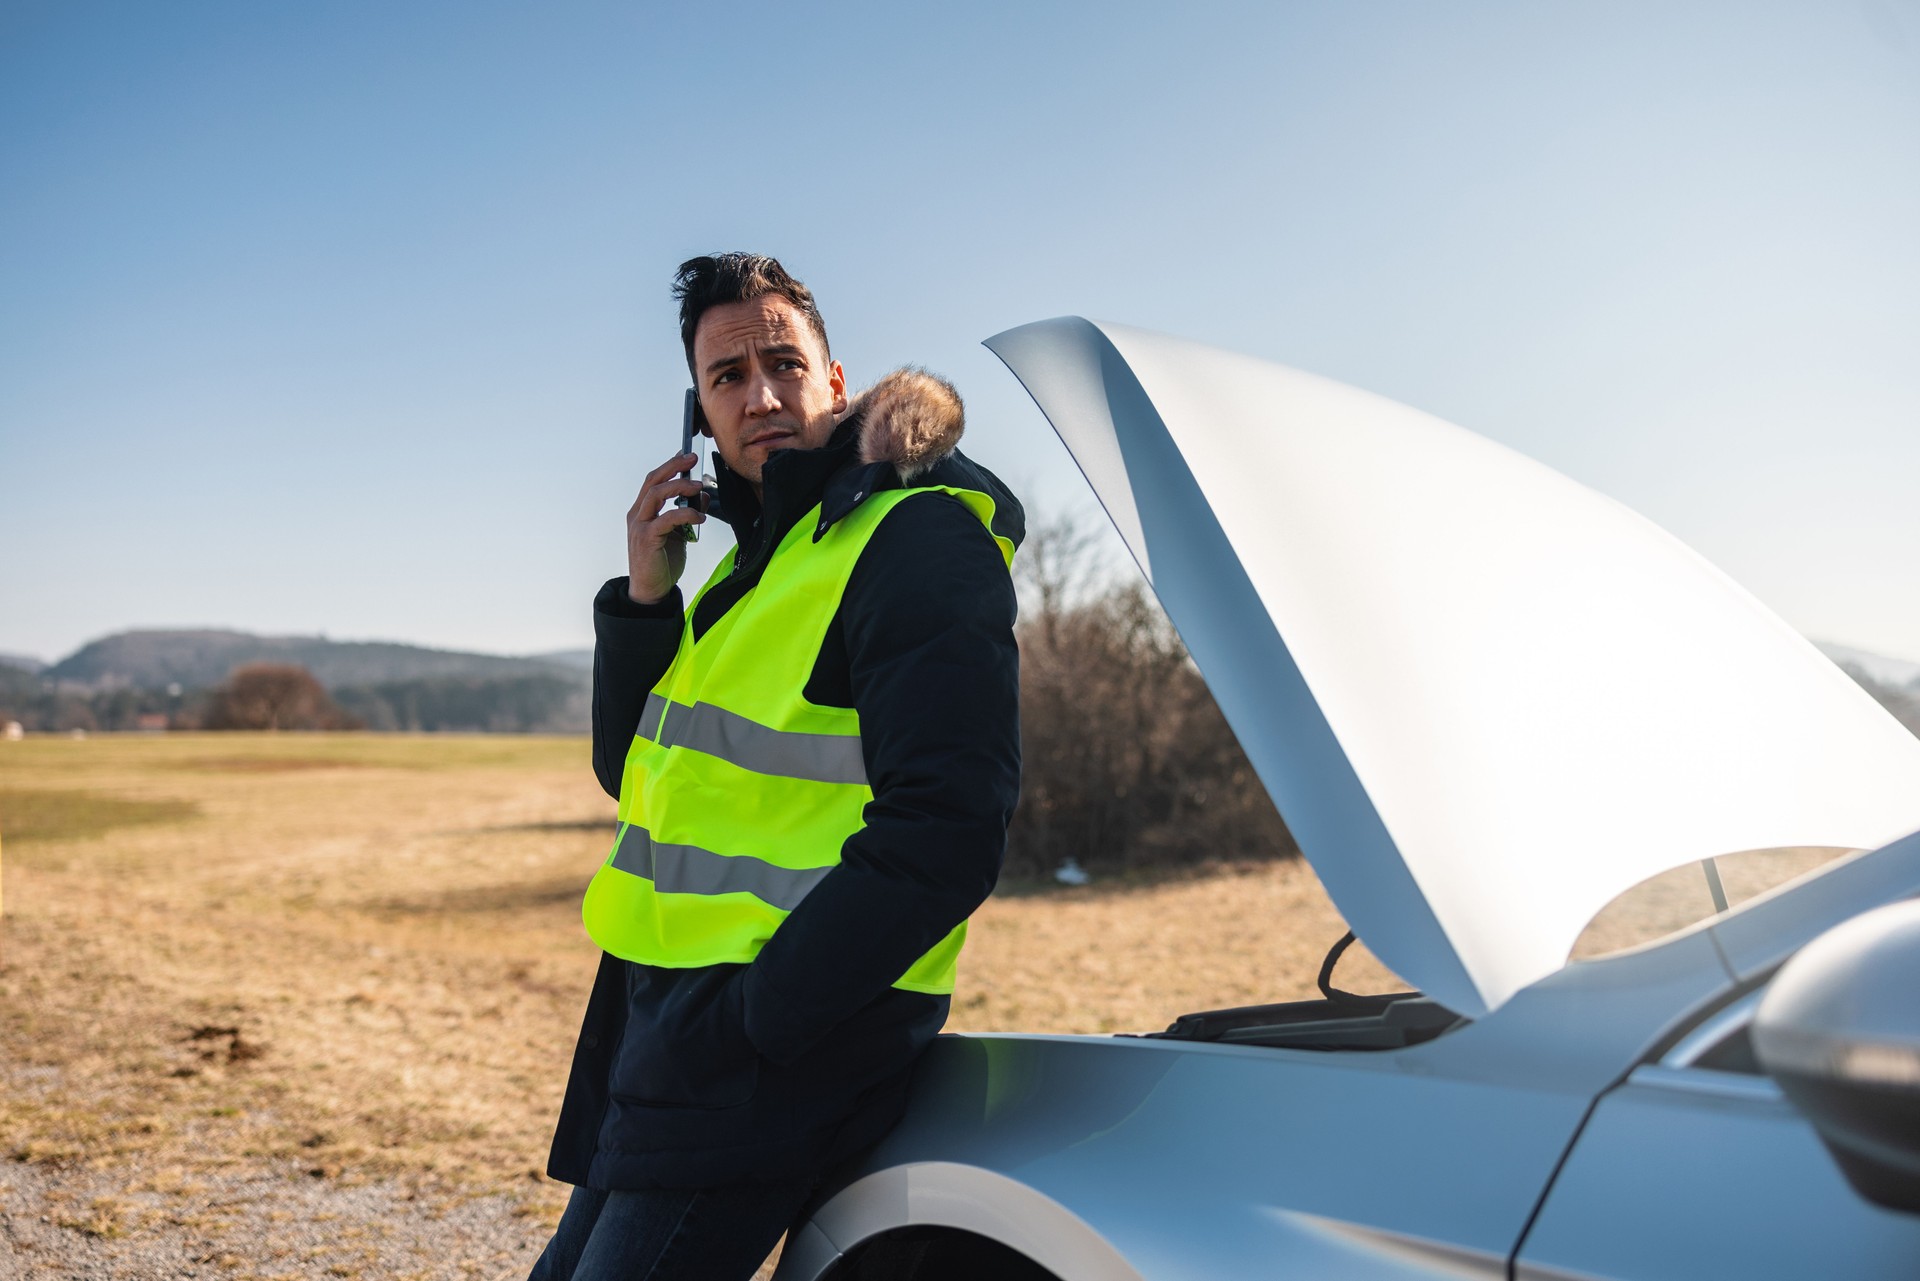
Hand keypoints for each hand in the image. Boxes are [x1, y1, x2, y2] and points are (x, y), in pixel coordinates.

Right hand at [626, 451, 705, 603]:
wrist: (651, 591)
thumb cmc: (662, 562)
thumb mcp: (679, 534)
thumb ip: (686, 515)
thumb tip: (701, 496)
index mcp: (642, 512)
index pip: (654, 481)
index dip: (669, 465)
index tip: (685, 454)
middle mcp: (637, 515)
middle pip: (653, 481)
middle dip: (673, 466)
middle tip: (692, 458)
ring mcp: (639, 526)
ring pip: (656, 494)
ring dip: (679, 486)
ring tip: (698, 486)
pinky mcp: (646, 539)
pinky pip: (666, 518)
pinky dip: (685, 513)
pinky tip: (699, 516)